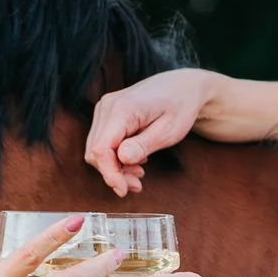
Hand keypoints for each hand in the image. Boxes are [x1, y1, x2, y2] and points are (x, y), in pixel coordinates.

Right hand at [85, 70, 215, 196]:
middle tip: (136, 186)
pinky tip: (134, 161)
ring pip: (96, 148)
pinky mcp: (107, 114)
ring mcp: (105, 109)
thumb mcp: (169, 131)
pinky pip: (102, 141)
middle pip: (95, 151)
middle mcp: (107, 106)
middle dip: (113, 173)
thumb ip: (143, 144)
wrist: (182, 86)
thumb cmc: (180, 106)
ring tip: (138, 174)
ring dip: (114, 167)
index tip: (123, 190)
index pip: (101, 148)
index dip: (109, 173)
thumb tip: (121, 159)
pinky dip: (115, 157)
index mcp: (122, 109)